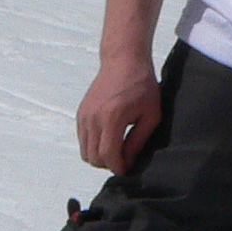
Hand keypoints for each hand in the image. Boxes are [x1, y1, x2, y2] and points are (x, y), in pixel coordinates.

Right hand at [75, 56, 164, 173]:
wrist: (123, 60)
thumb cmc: (142, 85)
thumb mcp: (150, 115)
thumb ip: (138, 141)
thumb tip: (128, 161)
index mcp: (112, 118)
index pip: (108, 155)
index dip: (118, 168)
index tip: (127, 170)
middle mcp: (93, 118)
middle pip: (93, 158)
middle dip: (109, 164)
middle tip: (124, 160)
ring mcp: (84, 116)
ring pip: (85, 152)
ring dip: (99, 157)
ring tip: (116, 150)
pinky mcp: (81, 113)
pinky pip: (82, 140)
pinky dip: (93, 146)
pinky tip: (108, 138)